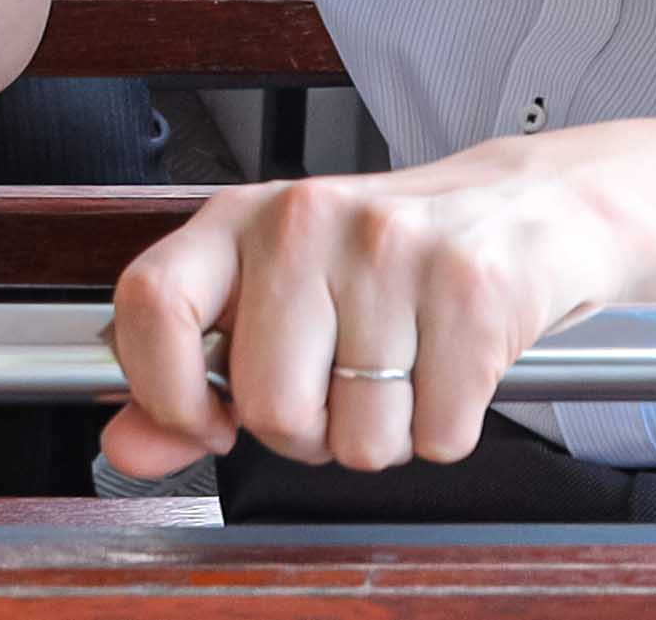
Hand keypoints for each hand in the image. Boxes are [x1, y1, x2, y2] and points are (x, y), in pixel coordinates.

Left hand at [104, 140, 636, 480]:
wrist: (529, 209)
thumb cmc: (389, 259)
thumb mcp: (278, 294)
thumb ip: (192, 374)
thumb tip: (126, 445)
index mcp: (241, 216)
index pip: (152, 302)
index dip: (167, 390)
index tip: (209, 419)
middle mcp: (307, 221)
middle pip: (270, 406)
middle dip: (307, 435)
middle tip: (338, 389)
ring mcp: (392, 252)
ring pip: (359, 439)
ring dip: (383, 437)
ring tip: (401, 371)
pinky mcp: (472, 293)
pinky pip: (438, 437)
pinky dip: (445, 432)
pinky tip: (451, 371)